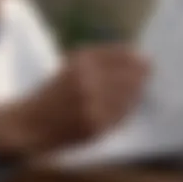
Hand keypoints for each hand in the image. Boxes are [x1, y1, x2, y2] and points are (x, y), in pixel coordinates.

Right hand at [25, 44, 148, 152]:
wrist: (32, 123)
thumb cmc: (53, 90)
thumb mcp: (71, 64)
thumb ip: (100, 58)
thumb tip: (133, 55)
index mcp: (81, 62)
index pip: (120, 55)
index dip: (136, 57)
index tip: (146, 58)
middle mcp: (89, 80)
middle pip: (130, 74)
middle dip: (143, 73)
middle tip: (150, 72)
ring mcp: (94, 104)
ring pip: (130, 95)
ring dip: (138, 91)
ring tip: (142, 87)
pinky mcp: (96, 126)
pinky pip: (123, 115)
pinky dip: (129, 108)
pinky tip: (130, 104)